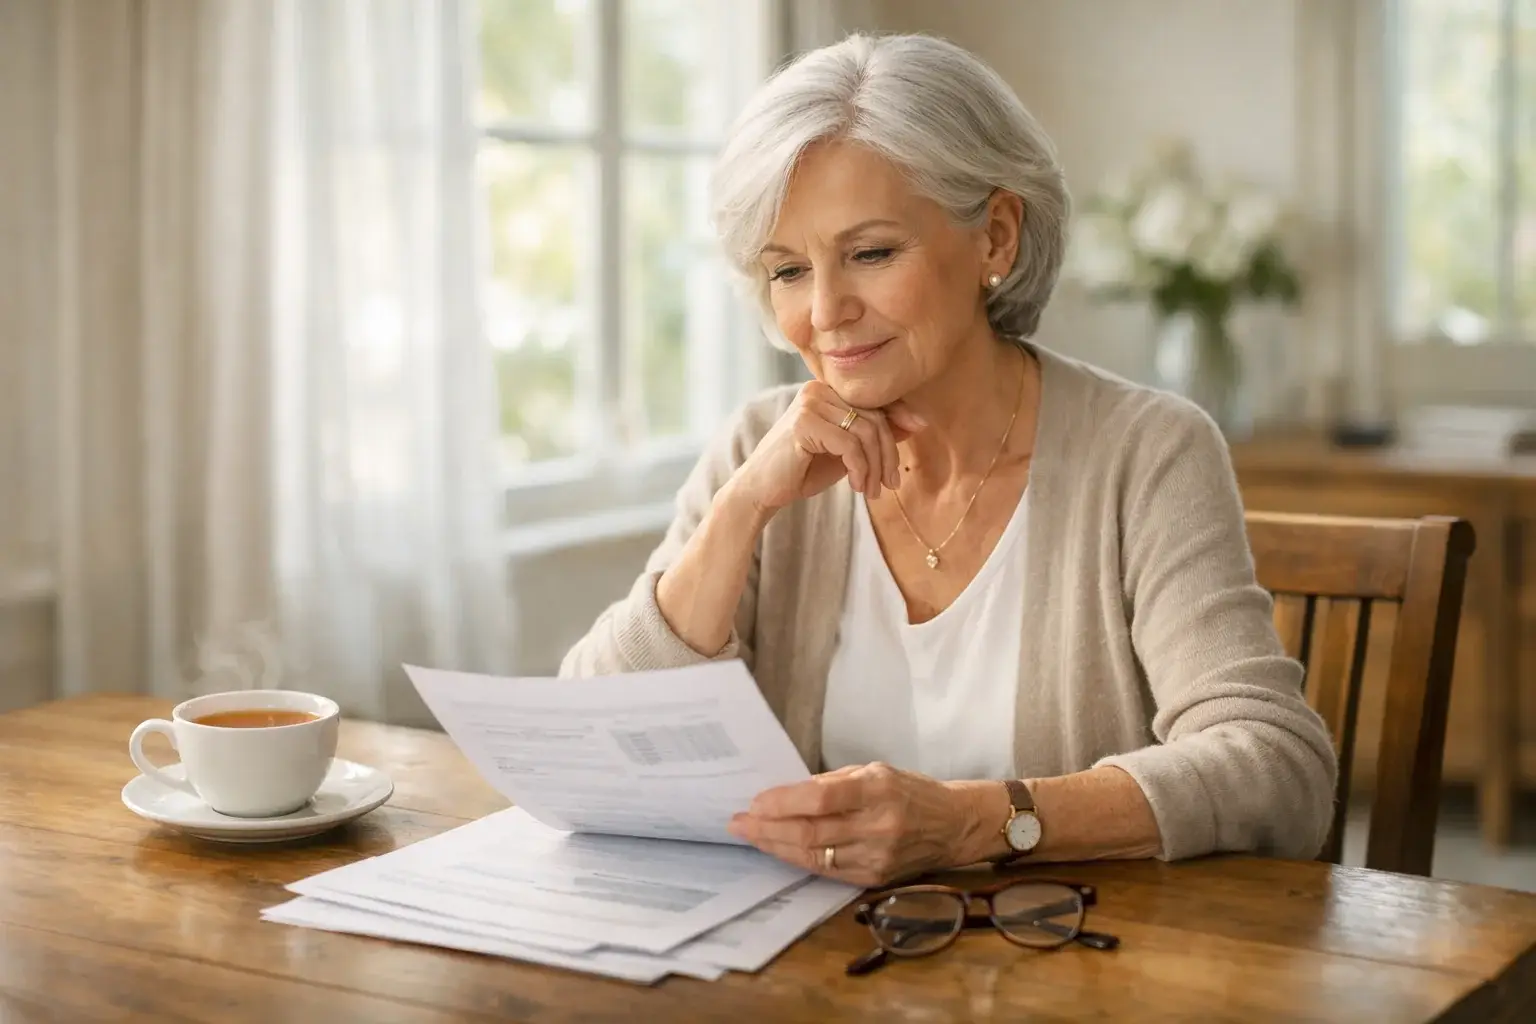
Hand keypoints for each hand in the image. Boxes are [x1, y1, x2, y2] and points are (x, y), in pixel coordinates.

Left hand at [726, 763, 988, 887]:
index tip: (755, 802)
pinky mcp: (874, 878)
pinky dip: (799, 860)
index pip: (821, 799)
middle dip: (768, 829)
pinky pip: (827, 871)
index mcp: (877, 790)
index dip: (783, 802)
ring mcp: (876, 857)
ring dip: (776, 847)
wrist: (955, 825)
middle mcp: (877, 826)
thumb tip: (787, 794)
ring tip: (751, 837)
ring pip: (814, 856)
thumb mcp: (875, 771)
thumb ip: (832, 782)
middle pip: (811, 833)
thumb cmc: (911, 791)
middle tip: (738, 823)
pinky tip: (779, 850)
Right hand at [729, 381, 927, 513]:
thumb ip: (875, 434)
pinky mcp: (803, 423)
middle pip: (873, 417)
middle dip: (887, 453)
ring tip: (872, 491)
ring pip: (865, 432)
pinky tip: (857, 487)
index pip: (873, 399)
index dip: (899, 413)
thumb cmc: (803, 469)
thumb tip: (916, 422)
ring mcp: (809, 403)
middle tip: (890, 484)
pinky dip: (859, 469)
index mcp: (826, 390)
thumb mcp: (847, 452)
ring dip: (874, 467)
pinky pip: (849, 445)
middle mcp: (817, 389)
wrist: (763, 490)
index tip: (919, 428)